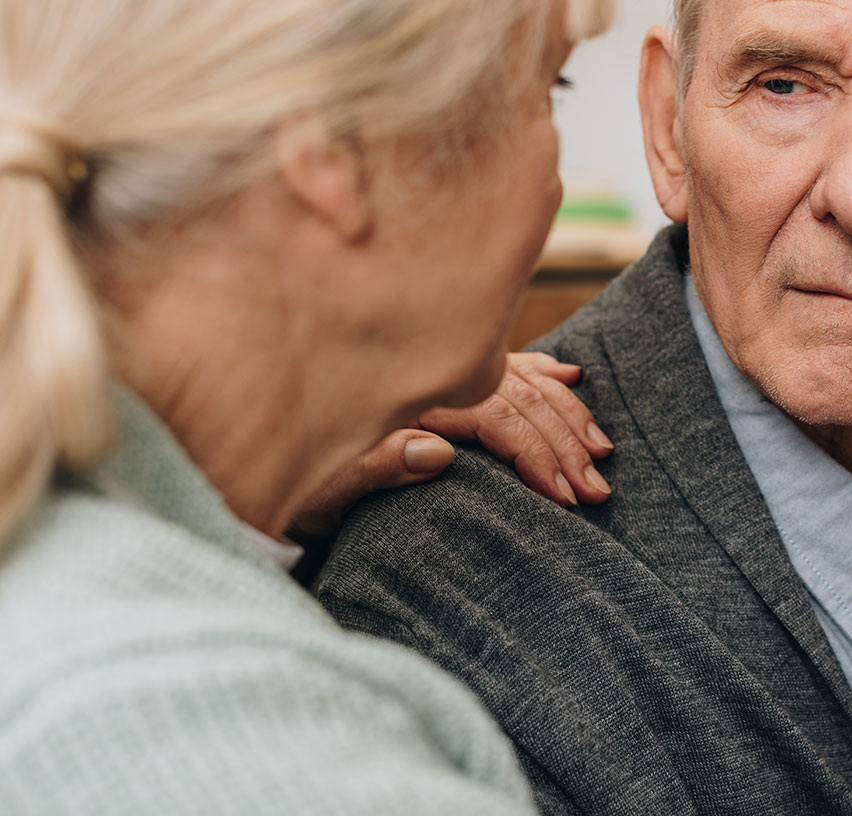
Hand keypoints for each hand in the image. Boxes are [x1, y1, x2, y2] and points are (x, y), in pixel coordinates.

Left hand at [291, 354, 611, 536]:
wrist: (245, 449)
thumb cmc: (282, 482)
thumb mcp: (315, 488)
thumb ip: (373, 466)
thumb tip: (439, 451)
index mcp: (405, 399)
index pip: (494, 418)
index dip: (537, 455)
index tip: (568, 495)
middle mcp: (426, 376)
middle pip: (515, 398)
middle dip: (564, 444)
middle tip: (599, 488)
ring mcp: (434, 370)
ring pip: (519, 381)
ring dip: (564, 414)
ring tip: (600, 447)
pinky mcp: (436, 375)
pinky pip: (503, 362)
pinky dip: (541, 371)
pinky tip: (570, 375)